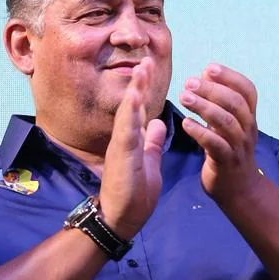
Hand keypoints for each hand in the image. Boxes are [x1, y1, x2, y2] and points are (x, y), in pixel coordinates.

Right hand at [99, 58, 165, 239]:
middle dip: (139, 84)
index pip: (138, 110)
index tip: (150, 69)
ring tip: (141, 71)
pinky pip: (126, 132)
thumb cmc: (133, 194)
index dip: (144, 90)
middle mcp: (123, 139)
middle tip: (146, 61)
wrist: (121, 218)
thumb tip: (157, 123)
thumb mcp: (149, 161)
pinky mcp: (121, 157)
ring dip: (134, 92)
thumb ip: (152, 142)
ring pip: (127, 114)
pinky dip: (131, 114)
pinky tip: (135, 99)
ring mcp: (120, 147)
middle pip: (132, 106)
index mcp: (131, 140)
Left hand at [178, 63, 266, 205]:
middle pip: (236, 103)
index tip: (209, 68)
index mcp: (248, 117)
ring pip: (226, 122)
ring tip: (184, 98)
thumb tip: (204, 74)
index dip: (230, 77)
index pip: (248, 90)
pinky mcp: (227, 162)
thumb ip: (218, 101)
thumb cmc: (226, 150)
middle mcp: (248, 129)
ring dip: (204, 107)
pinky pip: (216, 145)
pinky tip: (186, 123)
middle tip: (189, 82)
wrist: (238, 189)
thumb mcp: (226, 123)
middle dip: (212, 90)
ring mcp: (239, 146)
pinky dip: (201, 132)